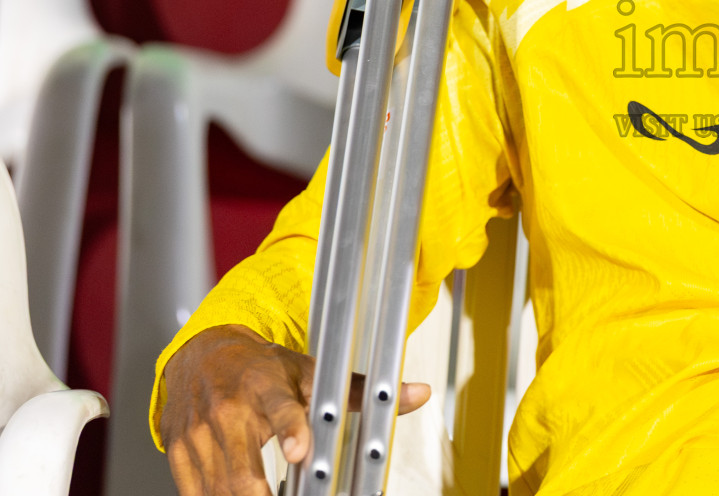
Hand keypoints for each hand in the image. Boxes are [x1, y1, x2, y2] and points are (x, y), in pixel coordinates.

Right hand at [159, 325, 429, 495]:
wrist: (200, 355)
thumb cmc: (261, 366)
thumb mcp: (310, 371)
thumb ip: (361, 390)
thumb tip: (420, 394)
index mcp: (264, 384)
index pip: (281, 407)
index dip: (290, 429)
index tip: (301, 451)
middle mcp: (228, 410)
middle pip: (241, 468)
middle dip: (258, 494)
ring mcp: (199, 435)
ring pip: (218, 487)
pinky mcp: (179, 454)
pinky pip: (195, 492)